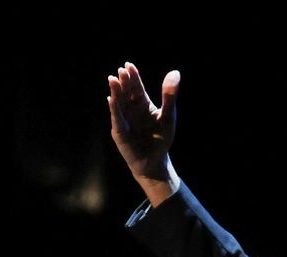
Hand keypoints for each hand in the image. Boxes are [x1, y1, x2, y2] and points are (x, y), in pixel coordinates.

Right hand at [107, 61, 180, 204]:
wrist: (155, 161)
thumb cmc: (161, 139)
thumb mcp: (168, 116)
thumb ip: (169, 96)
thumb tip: (175, 72)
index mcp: (143, 104)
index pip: (136, 87)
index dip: (133, 76)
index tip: (128, 65)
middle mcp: (131, 110)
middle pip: (126, 92)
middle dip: (123, 82)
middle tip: (120, 70)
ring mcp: (124, 120)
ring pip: (118, 103)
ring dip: (115, 92)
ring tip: (112, 79)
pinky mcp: (120, 132)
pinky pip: (117, 118)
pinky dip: (114, 109)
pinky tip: (111, 99)